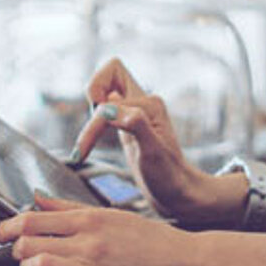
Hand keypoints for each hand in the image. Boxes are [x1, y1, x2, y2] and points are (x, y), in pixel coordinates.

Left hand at [0, 192, 207, 265]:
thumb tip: (38, 198)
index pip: (34, 219)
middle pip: (31, 243)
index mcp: (91, 220)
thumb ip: (71, 207)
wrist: (185, 265)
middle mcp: (91, 245)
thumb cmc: (151, 239)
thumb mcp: (111, 214)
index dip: (9, 226)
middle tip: (17, 249)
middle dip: (16, 247)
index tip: (2, 231)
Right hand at [70, 58, 238, 223]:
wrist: (178, 195)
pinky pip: (105, 107)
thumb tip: (112, 109)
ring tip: (88, 141)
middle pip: (110, 71)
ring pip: (104, 89)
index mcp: (149, 105)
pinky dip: (93, 120)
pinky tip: (89, 144)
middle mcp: (142, 103)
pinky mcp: (127, 123)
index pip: (110, 101)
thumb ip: (136, 125)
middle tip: (94, 120)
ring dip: (92, 109)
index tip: (91, 142)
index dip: (97, 119)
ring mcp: (134, 112)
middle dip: (94, 90)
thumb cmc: (169, 178)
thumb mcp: (153, 154)